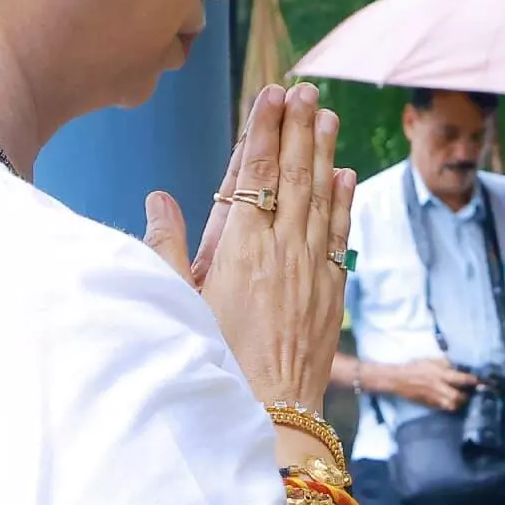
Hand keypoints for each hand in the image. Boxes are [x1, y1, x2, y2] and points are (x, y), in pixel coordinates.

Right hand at [148, 84, 352, 412]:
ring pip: (321, 198)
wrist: (271, 415)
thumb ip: (166, 248)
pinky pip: (340, 236)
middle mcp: (283, 251)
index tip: (271, 95)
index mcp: (242, 250)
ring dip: (324, 154)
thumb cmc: (215, 363)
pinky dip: (344, 202)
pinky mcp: (331, 293)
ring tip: (326, 115)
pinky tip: (345, 176)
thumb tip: (159, 198)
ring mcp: (312, 271)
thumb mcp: (179, 305)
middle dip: (298, 128)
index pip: (255, 174)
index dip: (264, 131)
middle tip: (304, 89)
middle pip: (294, 176)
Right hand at [369, 355, 477, 411]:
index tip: (485, 383)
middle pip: (459, 398)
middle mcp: (439, 388)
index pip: (463, 379)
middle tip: (473, 393)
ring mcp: (435, 398)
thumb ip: (447, 364)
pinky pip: (445, 408)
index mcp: (441, 374)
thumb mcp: (433, 360)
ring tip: (464, 399)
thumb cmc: (416, 367)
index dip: (475, 382)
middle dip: (468, 397)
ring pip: (453, 406)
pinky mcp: (430, 405)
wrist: (398, 379)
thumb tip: (460, 367)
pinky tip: (454, 402)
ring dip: (460, 403)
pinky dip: (452, 406)